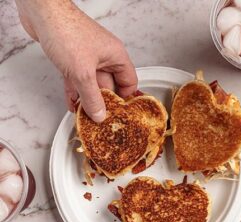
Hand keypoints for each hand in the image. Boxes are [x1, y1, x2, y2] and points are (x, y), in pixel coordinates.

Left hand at [15, 0, 136, 121]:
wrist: (40, 12)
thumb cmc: (65, 31)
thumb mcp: (83, 73)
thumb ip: (92, 97)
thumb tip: (100, 114)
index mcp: (116, 56)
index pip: (129, 82)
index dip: (125, 98)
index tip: (119, 113)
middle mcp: (104, 58)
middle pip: (109, 87)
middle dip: (103, 103)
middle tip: (99, 118)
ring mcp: (88, 58)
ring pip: (92, 85)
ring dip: (87, 100)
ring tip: (84, 115)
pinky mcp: (72, 59)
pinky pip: (78, 81)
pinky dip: (75, 92)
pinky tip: (72, 103)